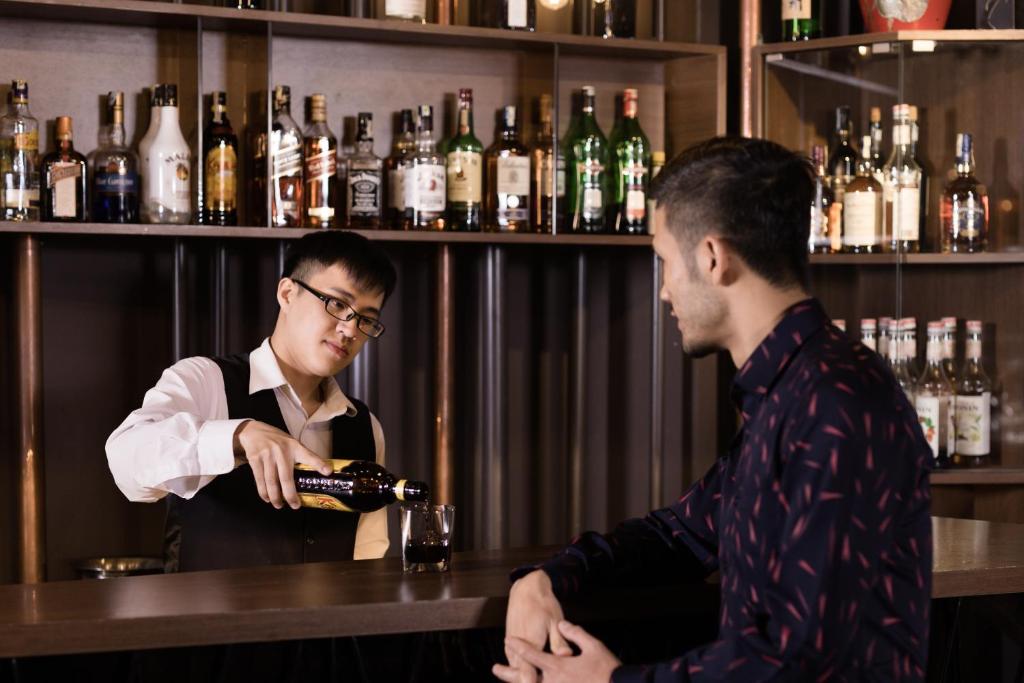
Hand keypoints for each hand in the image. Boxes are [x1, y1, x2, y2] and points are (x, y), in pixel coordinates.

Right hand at [234, 420, 332, 508]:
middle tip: (295, 506)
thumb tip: (314, 473)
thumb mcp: (291, 443)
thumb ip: (300, 456)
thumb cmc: (277, 440)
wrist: (253, 431)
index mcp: (294, 446)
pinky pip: (260, 480)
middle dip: (290, 495)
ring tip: (279, 505)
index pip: (309, 456)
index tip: (328, 472)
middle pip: (286, 477)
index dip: (319, 464)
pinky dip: (263, 492)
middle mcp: (281, 451)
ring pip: (271, 482)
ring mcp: (267, 455)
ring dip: (275, 497)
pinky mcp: (255, 459)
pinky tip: (267, 498)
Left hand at [493, 621, 620, 682]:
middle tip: (496, 668)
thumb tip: (563, 624)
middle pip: (524, 678)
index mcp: (558, 667)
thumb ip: (574, 634)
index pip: (531, 654)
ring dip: (521, 681)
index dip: (518, 646)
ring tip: (513, 678)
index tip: (508, 639)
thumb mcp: (593, 646)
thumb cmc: (607, 669)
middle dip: (508, 673)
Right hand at [499, 570, 570, 682]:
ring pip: (514, 670)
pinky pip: (513, 662)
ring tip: (535, 680)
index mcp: (530, 642)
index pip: (527, 674)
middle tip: (541, 682)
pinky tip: (530, 673)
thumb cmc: (542, 603)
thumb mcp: (555, 620)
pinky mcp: (510, 644)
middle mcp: (517, 646)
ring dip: (522, 677)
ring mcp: (511, 646)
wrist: (526, 589)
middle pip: (518, 675)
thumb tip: (566, 656)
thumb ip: (559, 641)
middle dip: (527, 681)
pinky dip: (519, 670)